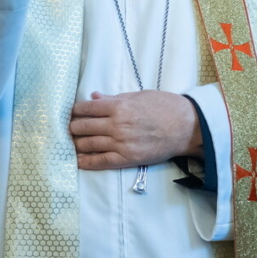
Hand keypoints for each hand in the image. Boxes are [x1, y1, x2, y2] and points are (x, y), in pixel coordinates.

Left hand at [70, 90, 201, 169]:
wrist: (186, 127)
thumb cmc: (164, 106)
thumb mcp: (138, 95)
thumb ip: (114, 98)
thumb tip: (94, 97)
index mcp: (118, 106)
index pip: (85, 109)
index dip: (74, 111)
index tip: (72, 113)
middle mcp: (116, 125)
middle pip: (82, 127)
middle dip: (72, 128)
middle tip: (69, 129)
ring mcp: (120, 143)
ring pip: (88, 144)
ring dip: (76, 143)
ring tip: (72, 143)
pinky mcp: (127, 159)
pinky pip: (101, 161)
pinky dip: (86, 162)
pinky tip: (77, 161)